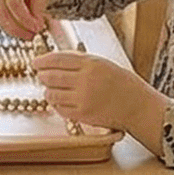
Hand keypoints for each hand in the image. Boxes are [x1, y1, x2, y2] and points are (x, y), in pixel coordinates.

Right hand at [0, 0, 54, 39]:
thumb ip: (38, 7)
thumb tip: (34, 27)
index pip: (13, 2)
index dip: (25, 19)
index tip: (38, 28)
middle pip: (1, 11)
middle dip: (17, 28)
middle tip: (32, 36)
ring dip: (12, 29)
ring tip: (28, 35)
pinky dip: (7, 25)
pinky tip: (20, 29)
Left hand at [31, 49, 165, 136]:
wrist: (138, 106)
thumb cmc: (124, 85)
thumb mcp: (104, 64)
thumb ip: (81, 62)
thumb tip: (55, 61)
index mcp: (91, 64)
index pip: (58, 59)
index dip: (42, 60)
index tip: (35, 62)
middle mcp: (86, 80)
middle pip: (50, 76)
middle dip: (42, 76)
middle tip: (41, 75)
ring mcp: (83, 99)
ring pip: (51, 93)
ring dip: (49, 91)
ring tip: (54, 89)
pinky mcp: (82, 115)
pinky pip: (59, 109)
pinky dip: (57, 104)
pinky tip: (62, 101)